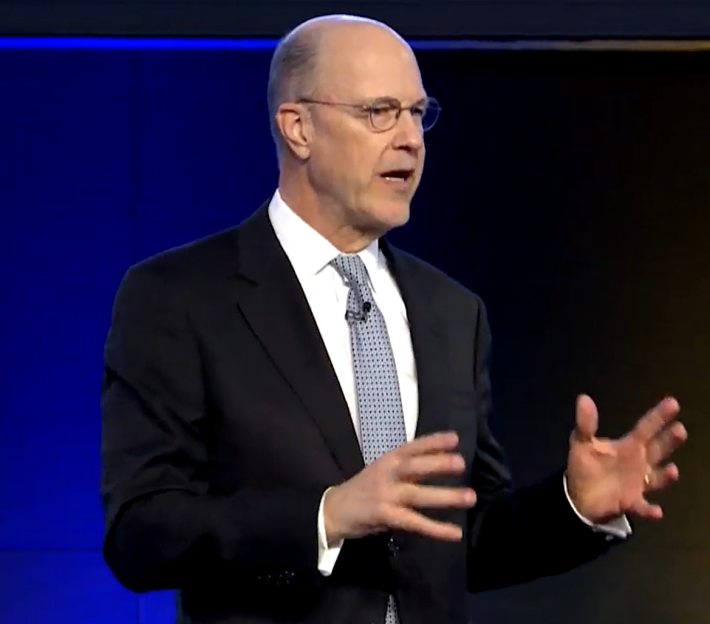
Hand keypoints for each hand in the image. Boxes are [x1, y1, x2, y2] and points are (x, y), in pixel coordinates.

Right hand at [323, 431, 475, 544]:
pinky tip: (455, 532)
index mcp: (388, 460)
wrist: (332, 510)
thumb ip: (406, 468)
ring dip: (445, 496)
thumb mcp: (382, 470)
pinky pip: (415, 523)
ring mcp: (386, 495)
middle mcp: (387, 474)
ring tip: (469, 497)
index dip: (433, 442)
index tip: (454, 438)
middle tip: (461, 463)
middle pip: (415, 467)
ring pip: (418, 495)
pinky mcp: (386, 516)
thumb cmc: (363, 489)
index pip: (412, 447)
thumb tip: (440, 461)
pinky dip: (436, 528)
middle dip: (438, 464)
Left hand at [565, 394, 685, 523]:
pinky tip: (656, 511)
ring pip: (656, 478)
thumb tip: (583, 398)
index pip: (645, 428)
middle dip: (668, 441)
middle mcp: (638, 463)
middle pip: (657, 450)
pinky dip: (650, 510)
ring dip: (665, 476)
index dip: (658, 416)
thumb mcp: (582, 443)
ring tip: (673, 470)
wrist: (579, 497)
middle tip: (679, 429)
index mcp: (628, 446)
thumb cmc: (585, 466)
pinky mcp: (632, 503)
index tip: (673, 403)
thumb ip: (585, 423)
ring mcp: (638, 484)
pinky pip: (643, 507)